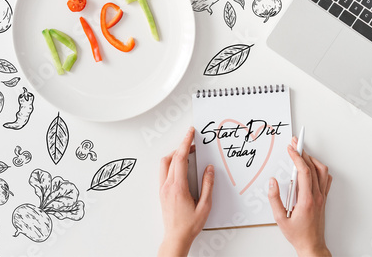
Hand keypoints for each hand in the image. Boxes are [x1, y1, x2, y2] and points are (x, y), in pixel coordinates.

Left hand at [158, 127, 214, 256]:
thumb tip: (209, 169)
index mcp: (178, 187)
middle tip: (194, 143)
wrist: (176, 238)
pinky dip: (172, 163)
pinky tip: (181, 166)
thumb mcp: (205, 205)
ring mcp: (162, 188)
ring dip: (176, 155)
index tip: (190, 133)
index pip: (181, 158)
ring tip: (188, 154)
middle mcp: (167, 185)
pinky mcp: (161, 192)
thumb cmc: (189, 225)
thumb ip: (208, 185)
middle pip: (172, 157)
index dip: (186, 143)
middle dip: (183, 147)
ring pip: (165, 163)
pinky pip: (164, 171)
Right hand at [268, 137, 331, 256]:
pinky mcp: (323, 198)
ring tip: (302, 153)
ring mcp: (322, 197)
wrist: (312, 245)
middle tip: (295, 143)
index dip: (297, 157)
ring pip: (322, 171)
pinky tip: (312, 168)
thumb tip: (272, 182)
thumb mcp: (280, 218)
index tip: (291, 148)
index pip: (304, 171)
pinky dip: (319, 169)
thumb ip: (274, 199)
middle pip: (312, 167)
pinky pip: (325, 179)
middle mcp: (317, 196)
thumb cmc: (298, 234)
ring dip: (312, 159)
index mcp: (307, 200)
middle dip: (302, 152)